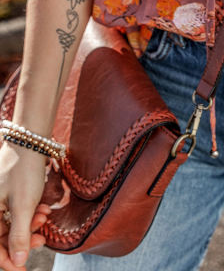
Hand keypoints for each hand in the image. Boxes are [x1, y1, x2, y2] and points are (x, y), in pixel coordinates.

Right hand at [0, 143, 49, 270]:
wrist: (30, 141)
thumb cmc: (24, 171)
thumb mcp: (23, 206)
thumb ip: (19, 236)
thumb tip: (17, 263)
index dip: (8, 261)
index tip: (23, 270)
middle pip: (1, 238)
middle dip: (23, 240)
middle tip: (42, 239)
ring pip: (11, 226)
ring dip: (29, 226)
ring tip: (44, 217)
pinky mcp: (6, 195)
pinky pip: (16, 213)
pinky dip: (30, 215)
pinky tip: (43, 209)